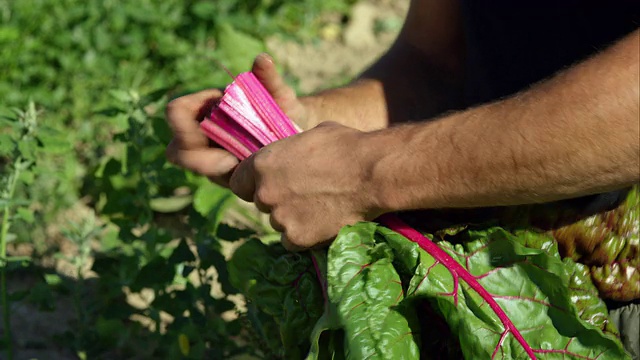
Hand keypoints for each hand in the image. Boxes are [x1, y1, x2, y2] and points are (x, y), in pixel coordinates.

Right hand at [165, 53, 307, 185]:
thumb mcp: (279, 93)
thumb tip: (263, 59)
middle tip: (232, 161)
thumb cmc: (283, 106)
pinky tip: (255, 175)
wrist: (300, 130)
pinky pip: (219, 181)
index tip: (218, 129)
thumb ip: (269, 78)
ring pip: (196, 169)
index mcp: (205, 107)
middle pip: (176, 151)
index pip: (176, 113)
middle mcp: (202, 134)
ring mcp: (211, 157)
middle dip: (200, 159)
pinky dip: (234, 179)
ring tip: (245, 168)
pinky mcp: (225, 176)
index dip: (187, 123)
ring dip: (216, 172)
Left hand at [229, 122, 381, 250]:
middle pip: (262, 204)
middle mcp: (265, 193)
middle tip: (306, 195)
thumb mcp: (310, 136)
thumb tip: (293, 155)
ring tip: (322, 207)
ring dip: (294, 219)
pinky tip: (324, 223)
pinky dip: (306, 236)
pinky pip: (294, 241)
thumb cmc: (346, 146)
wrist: (372, 173)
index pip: (239, 184)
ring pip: (280, 223)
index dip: (255, 185)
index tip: (272, 185)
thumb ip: (291, 152)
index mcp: (262, 164)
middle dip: (280, 201)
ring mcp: (280, 218)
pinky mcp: (298, 238)